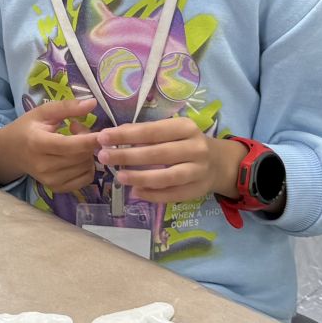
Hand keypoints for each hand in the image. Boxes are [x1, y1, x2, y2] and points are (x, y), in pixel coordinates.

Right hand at [0, 96, 101, 192]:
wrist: (10, 152)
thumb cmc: (27, 128)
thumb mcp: (42, 112)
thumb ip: (67, 107)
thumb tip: (93, 103)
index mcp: (37, 144)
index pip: (69, 145)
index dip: (89, 140)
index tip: (105, 133)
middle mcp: (43, 166)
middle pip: (80, 156)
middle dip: (89, 142)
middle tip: (78, 129)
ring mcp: (50, 180)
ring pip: (85, 168)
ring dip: (89, 154)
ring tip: (77, 142)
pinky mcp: (57, 188)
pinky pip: (85, 179)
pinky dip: (88, 167)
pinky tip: (78, 156)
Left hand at [95, 117, 240, 205]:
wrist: (219, 162)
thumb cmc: (185, 142)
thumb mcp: (171, 130)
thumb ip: (146, 132)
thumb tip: (113, 135)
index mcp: (186, 127)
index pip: (152, 131)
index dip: (126, 135)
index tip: (103, 137)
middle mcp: (195, 148)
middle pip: (158, 153)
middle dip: (128, 155)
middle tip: (104, 157)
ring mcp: (198, 170)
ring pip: (167, 177)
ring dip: (140, 177)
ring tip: (119, 177)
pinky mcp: (198, 190)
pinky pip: (173, 194)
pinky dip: (153, 195)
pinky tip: (135, 192)